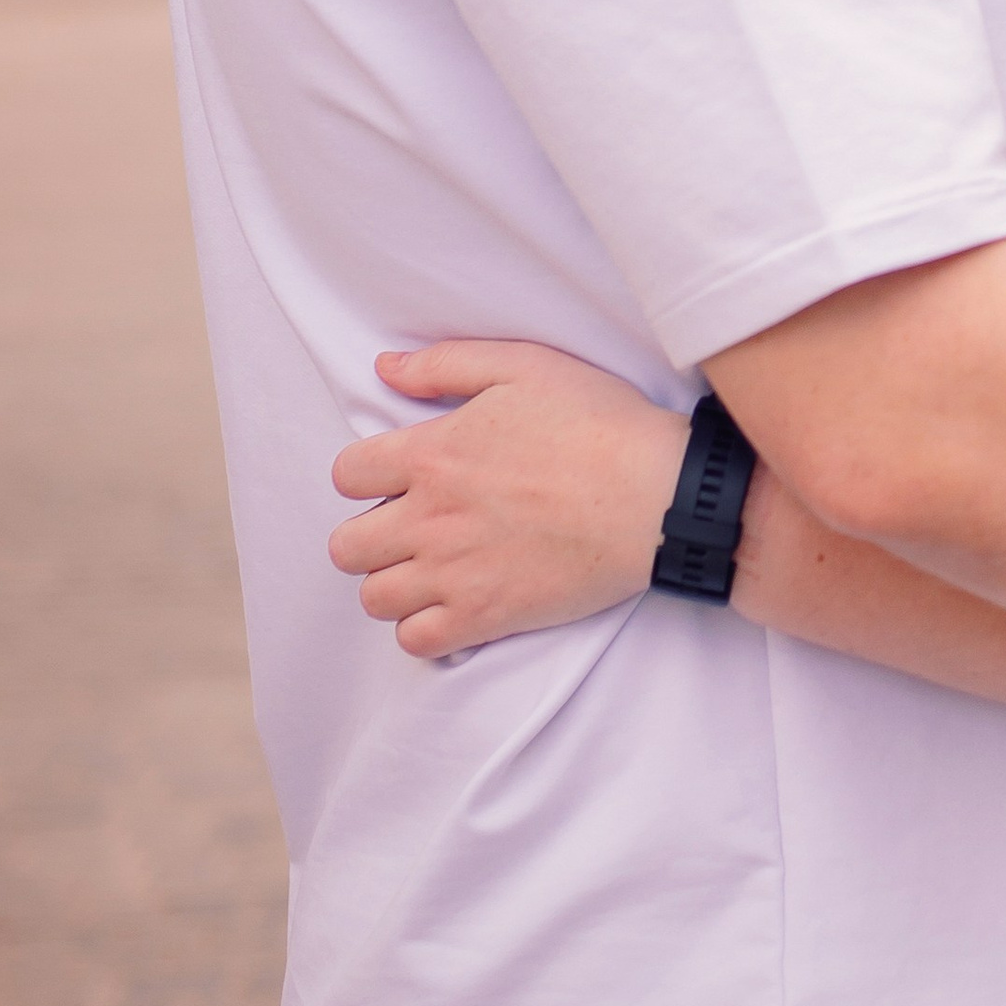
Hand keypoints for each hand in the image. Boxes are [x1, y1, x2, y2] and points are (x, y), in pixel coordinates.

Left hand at [329, 341, 685, 658]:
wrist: (658, 497)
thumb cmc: (600, 425)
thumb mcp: (526, 367)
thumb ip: (448, 364)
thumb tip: (385, 369)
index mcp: (433, 454)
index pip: (347, 475)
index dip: (365, 475)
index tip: (396, 479)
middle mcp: (430, 517)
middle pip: (346, 547)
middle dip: (369, 536)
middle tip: (410, 528)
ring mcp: (454, 573)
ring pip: (375, 598)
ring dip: (394, 583)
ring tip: (429, 570)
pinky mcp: (486, 616)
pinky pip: (416, 642)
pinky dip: (424, 629)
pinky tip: (452, 606)